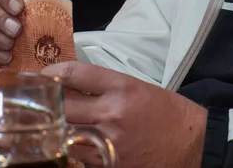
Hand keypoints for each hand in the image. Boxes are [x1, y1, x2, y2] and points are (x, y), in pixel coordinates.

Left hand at [43, 62, 205, 167]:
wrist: (193, 144)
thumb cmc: (167, 112)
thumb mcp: (137, 87)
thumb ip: (104, 86)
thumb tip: (71, 85)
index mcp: (122, 88)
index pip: (75, 74)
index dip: (53, 73)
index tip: (45, 75)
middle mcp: (111, 114)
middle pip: (63, 106)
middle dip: (48, 102)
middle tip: (39, 99)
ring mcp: (108, 143)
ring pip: (65, 134)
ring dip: (58, 127)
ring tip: (53, 122)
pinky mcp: (109, 165)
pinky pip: (80, 156)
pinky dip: (74, 147)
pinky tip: (76, 141)